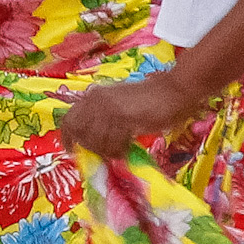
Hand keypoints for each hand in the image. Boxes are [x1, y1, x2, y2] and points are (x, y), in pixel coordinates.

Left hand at [64, 73, 195, 159]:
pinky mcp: (123, 117)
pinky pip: (113, 143)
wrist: (175, 91)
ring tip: (120, 150)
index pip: (69, 119)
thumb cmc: (152, 99)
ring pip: (95, 141)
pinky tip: (128, 148)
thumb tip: (92, 141)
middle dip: (90, 147)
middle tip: (105, 153)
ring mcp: (110, 108)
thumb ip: (104, 118)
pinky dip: (119, 151)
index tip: (73, 152)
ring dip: (107, 150)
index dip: (68, 138)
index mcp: (95, 96)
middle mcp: (97, 100)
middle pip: (79, 132)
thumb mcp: (121, 105)